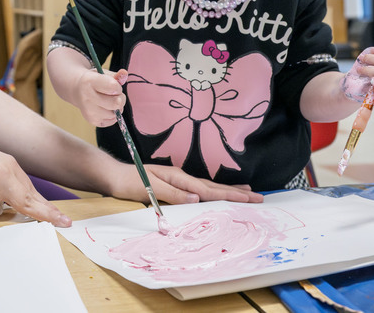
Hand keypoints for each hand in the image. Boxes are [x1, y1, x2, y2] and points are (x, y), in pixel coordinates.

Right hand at [73, 68, 127, 126]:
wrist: (77, 90)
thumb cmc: (93, 81)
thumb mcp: (102, 73)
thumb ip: (115, 75)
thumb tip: (125, 73)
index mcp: (89, 82)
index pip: (113, 86)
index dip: (118, 86)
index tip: (114, 85)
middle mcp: (87, 98)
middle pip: (116, 103)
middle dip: (120, 98)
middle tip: (115, 94)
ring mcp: (89, 111)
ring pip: (115, 113)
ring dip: (117, 107)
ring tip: (109, 101)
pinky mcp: (92, 121)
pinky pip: (112, 121)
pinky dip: (113, 115)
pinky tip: (106, 108)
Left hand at [107, 162, 262, 205]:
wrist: (114, 175)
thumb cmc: (130, 181)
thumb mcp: (150, 187)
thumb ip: (173, 193)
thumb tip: (196, 198)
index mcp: (178, 177)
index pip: (208, 189)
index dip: (229, 195)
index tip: (249, 198)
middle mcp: (181, 177)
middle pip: (214, 186)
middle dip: (237, 192)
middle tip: (259, 197)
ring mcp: (179, 180)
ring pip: (209, 186)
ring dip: (229, 190)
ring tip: (247, 192)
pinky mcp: (174, 184)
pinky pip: (200, 189)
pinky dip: (214, 191)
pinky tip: (217, 192)